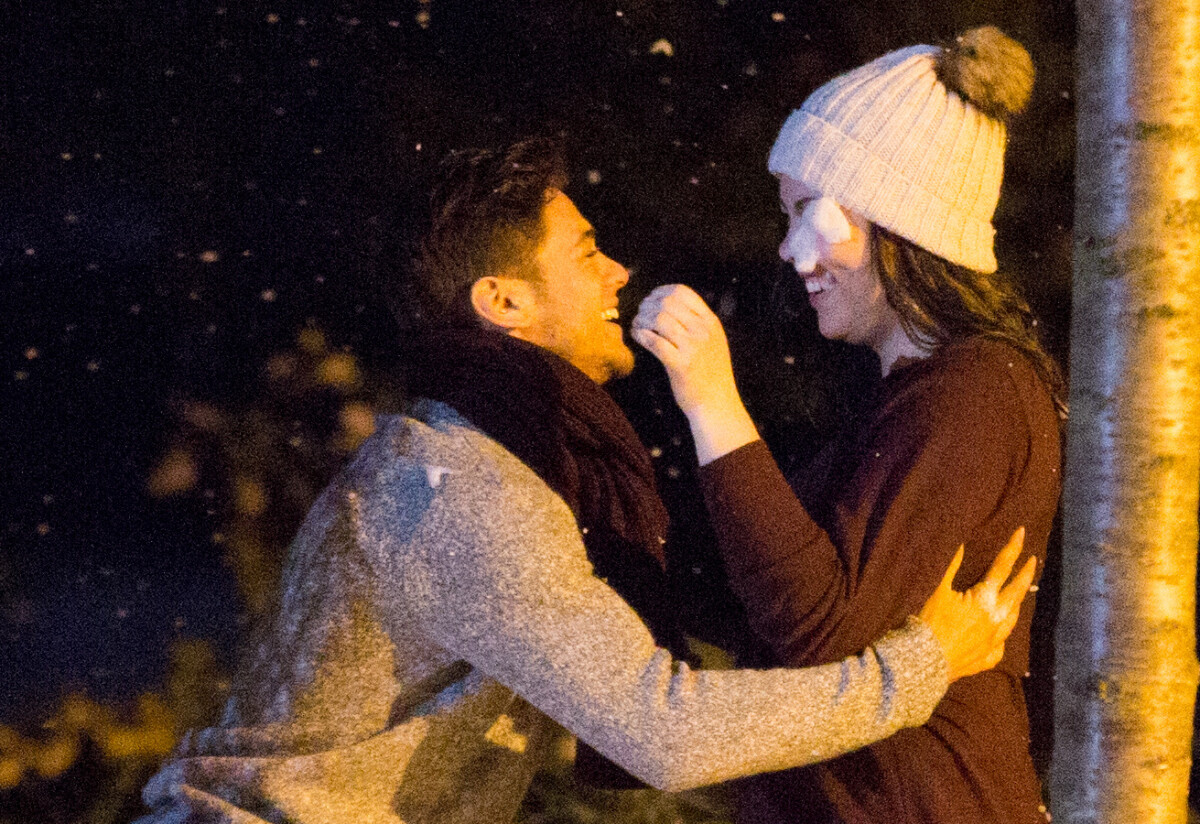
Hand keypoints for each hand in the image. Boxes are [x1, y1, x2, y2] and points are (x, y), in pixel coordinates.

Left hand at [631, 285, 759, 463]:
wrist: (717, 405)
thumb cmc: (712, 374)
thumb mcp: (713, 341)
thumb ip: (697, 323)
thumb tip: (669, 304)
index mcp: (711, 322)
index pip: (682, 292)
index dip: (661, 291)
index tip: (651, 299)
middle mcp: (703, 331)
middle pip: (667, 302)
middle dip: (648, 305)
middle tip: (640, 314)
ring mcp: (692, 348)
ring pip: (658, 319)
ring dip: (642, 319)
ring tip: (637, 326)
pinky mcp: (680, 365)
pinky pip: (653, 341)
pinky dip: (640, 335)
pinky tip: (637, 336)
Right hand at [917, 527, 1036, 681]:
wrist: (924, 662)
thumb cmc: (928, 623)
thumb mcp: (937, 590)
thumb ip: (951, 565)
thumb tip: (961, 543)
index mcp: (984, 599)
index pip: (1002, 568)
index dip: (1012, 549)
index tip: (1022, 533)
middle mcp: (995, 619)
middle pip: (1016, 593)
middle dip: (1025, 574)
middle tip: (1033, 560)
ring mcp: (994, 641)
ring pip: (1013, 619)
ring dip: (1017, 604)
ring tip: (1020, 595)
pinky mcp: (987, 659)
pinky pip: (1000, 645)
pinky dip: (1001, 635)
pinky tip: (999, 634)